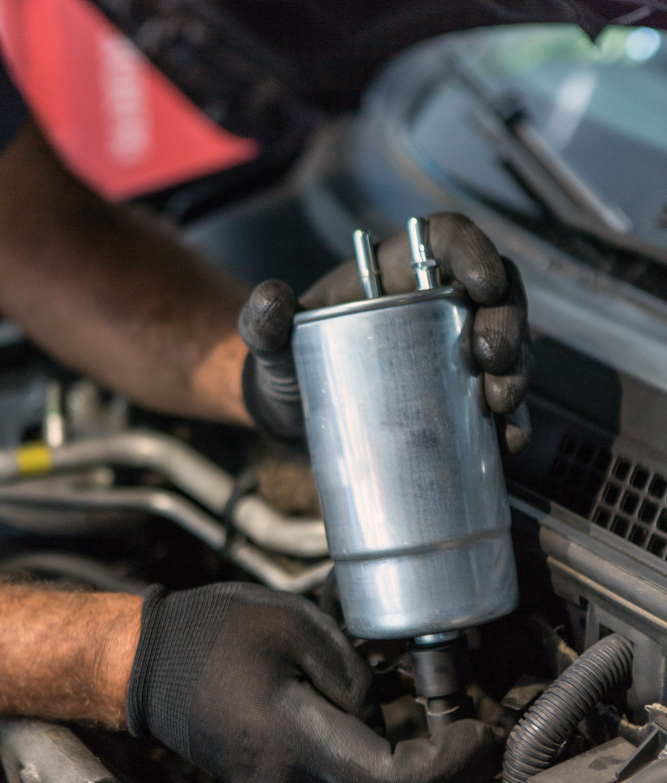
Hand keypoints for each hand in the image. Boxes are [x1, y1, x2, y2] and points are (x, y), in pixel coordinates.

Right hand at [128, 583, 501, 782]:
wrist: (146, 667)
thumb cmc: (209, 635)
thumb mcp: (292, 626)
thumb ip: (351, 672)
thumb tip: (380, 706)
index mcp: (292, 739)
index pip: (394, 780)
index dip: (449, 764)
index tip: (480, 732)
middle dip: (447, 775)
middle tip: (479, 737)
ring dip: (419, 778)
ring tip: (450, 734)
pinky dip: (385, 775)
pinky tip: (402, 739)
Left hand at [239, 212, 532, 451]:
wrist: (297, 414)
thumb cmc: (290, 361)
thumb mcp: (272, 342)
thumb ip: (263, 321)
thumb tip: (271, 300)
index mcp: (400, 269)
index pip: (450, 239)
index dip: (476, 252)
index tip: (484, 285)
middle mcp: (439, 303)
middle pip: (496, 296)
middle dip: (507, 324)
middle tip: (492, 360)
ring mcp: (455, 352)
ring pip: (510, 347)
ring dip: (517, 372)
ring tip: (500, 403)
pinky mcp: (461, 398)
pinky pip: (499, 404)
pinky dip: (510, 422)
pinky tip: (506, 442)